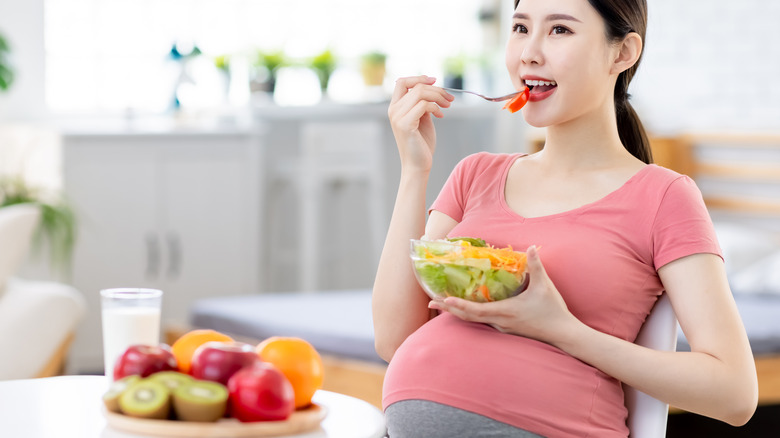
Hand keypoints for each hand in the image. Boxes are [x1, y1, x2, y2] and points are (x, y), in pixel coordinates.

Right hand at [388, 76, 453, 173]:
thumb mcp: (422, 119)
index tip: (435, 81)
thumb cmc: (421, 144)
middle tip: (450, 99)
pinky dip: (436, 108)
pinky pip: (424, 105)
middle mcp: (393, 110)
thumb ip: (422, 104)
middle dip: (437, 89)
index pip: (402, 82)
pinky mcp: (405, 124)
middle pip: (416, 86)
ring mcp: (398, 117)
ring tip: (447, 105)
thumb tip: (432, 89)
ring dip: (439, 97)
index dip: (419, 78)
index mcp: (395, 107)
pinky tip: (441, 116)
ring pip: (421, 93)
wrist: (418, 165)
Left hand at [428, 246, 574, 342]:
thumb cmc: (553, 310)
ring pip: (473, 321)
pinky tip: (464, 309)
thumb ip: (536, 265)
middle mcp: (499, 322)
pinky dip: (469, 315)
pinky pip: (482, 322)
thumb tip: (531, 247)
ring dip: (457, 313)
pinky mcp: (505, 329)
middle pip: (468, 318)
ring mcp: (502, 327)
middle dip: (449, 310)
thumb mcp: (545, 286)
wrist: (563, 334)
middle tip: (431, 303)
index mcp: (505, 312)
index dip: (458, 305)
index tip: (443, 300)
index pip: (475, 311)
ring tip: (442, 304)